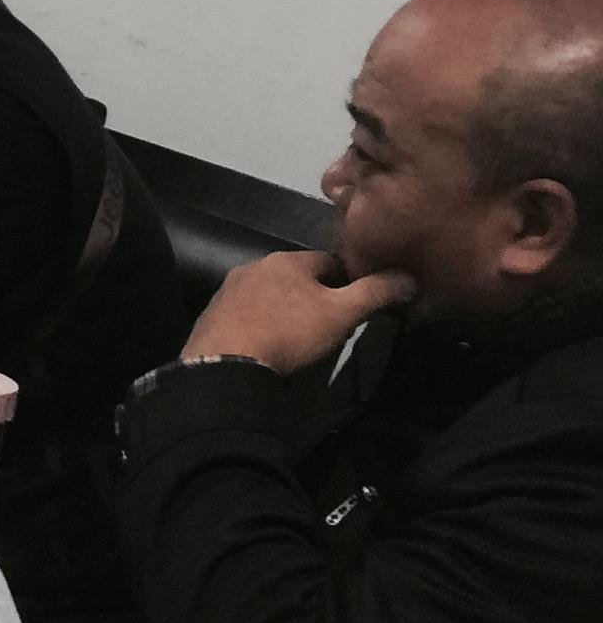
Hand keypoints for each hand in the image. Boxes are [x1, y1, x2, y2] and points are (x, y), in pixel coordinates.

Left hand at [179, 251, 413, 376]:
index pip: (330, 262)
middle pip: (298, 277)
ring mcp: (229, 289)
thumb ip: (375, 293)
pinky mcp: (213, 313)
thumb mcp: (342, 313)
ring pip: (270, 294)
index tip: (358, 305)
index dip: (350, 281)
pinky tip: (269, 343)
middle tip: (332, 324)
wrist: (226, 363)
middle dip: (316, 296)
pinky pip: (247, 313)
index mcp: (287, 260)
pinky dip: (261, 323)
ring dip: (286, 309)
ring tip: (301, 337)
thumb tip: (409, 277)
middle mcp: (254, 266)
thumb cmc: (291, 333)